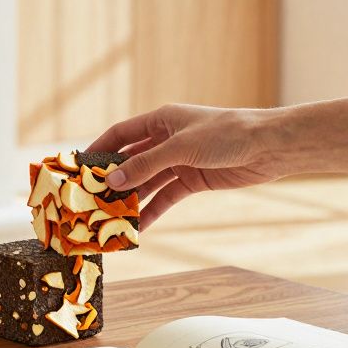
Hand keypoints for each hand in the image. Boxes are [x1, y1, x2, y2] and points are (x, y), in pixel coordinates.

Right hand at [87, 104, 285, 228]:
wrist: (269, 146)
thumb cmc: (226, 134)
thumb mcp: (180, 148)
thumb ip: (145, 165)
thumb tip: (112, 182)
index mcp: (160, 120)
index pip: (120, 134)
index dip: (99, 149)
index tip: (78, 168)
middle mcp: (166, 140)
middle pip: (131, 161)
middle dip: (112, 180)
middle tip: (90, 200)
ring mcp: (179, 161)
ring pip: (147, 182)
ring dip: (130, 200)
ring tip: (110, 219)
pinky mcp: (192, 180)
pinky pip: (165, 197)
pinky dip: (152, 210)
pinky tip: (139, 227)